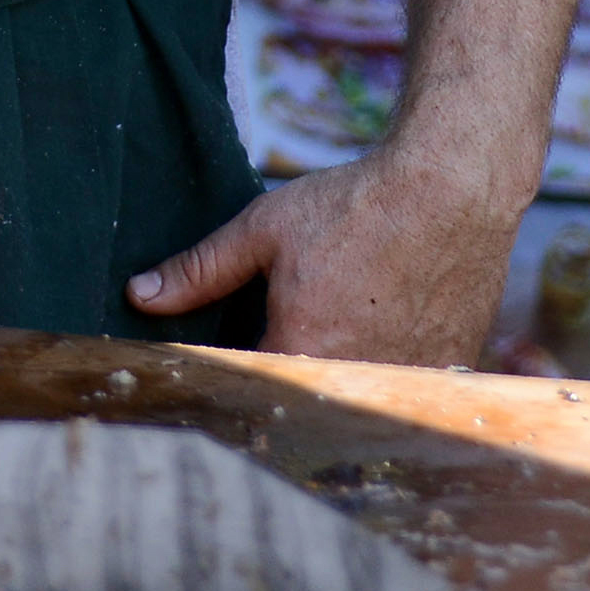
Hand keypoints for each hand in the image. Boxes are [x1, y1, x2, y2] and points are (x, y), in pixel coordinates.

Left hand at [126, 145, 523, 362]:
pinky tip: (381, 330)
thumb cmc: (353, 206)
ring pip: (353, 398)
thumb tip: (140, 296)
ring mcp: (403, 383)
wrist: (449, 192)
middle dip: (284, 381)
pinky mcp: (443, 375)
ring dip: (335, 380)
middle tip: (292, 337)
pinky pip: (398, 390)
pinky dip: (383, 374)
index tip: (222, 364)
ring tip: (339, 329)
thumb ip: (200, 271)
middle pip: (303, 398)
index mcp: (300, 347)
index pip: (248, 388)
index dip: (231, 378)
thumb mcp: (263, 229)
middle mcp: (353, 379)